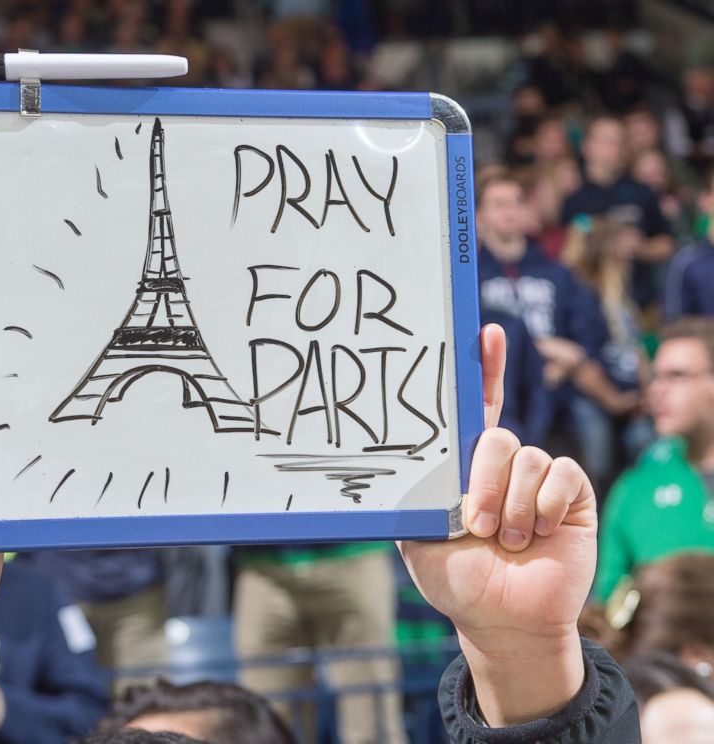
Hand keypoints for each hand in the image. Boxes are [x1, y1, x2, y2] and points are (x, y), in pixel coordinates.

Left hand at [399, 325, 596, 725]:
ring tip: (506, 541)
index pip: (475, 408)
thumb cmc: (454, 578)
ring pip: (526, 457)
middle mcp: (503, 464)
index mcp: (465, 467)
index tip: (485, 331)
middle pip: (495, 437)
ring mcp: (538, 476)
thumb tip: (380, 461)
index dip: (483, 369)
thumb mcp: (416, 535)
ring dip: (511, 507)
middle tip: (473, 525)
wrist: (499, 619)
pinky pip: (560, 474)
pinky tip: (538, 533)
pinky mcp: (571, 492)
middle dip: (482, 483)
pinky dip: (543, 506)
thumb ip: (411, 494)